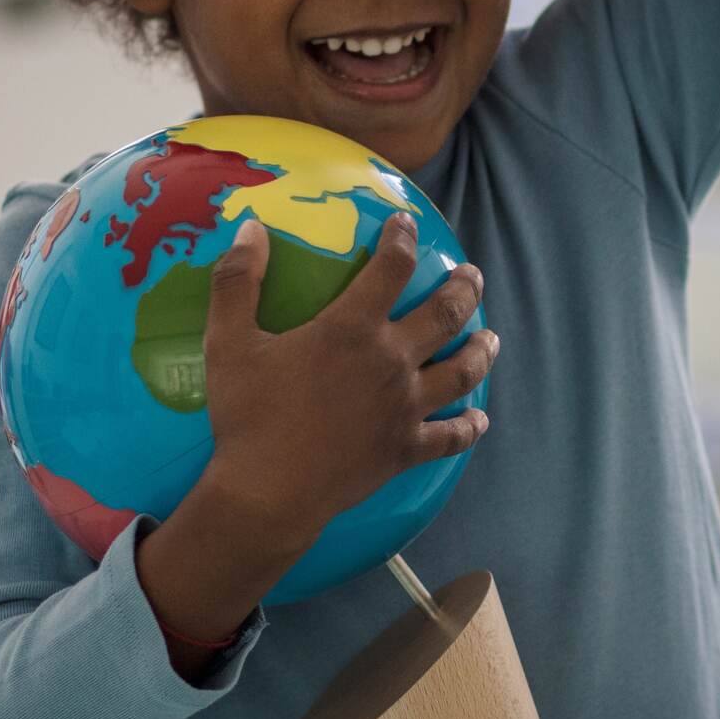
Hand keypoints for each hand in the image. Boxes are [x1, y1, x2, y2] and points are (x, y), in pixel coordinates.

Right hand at [199, 212, 498, 537]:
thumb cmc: (247, 416)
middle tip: (472, 276)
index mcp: (351, 328)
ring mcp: (405, 407)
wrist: (268, 492)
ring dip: (481, 350)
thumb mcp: (228, 343)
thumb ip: (237, 281)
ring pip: (462, 372)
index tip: (405, 225)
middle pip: (445, 315)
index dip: (402, 239)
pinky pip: (451, 436)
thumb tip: (250, 229)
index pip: (391, 267)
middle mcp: (391, 361)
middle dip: (464, 289)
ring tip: (491, 338)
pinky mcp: (406, 449)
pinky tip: (479, 420)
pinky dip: (469, 426)